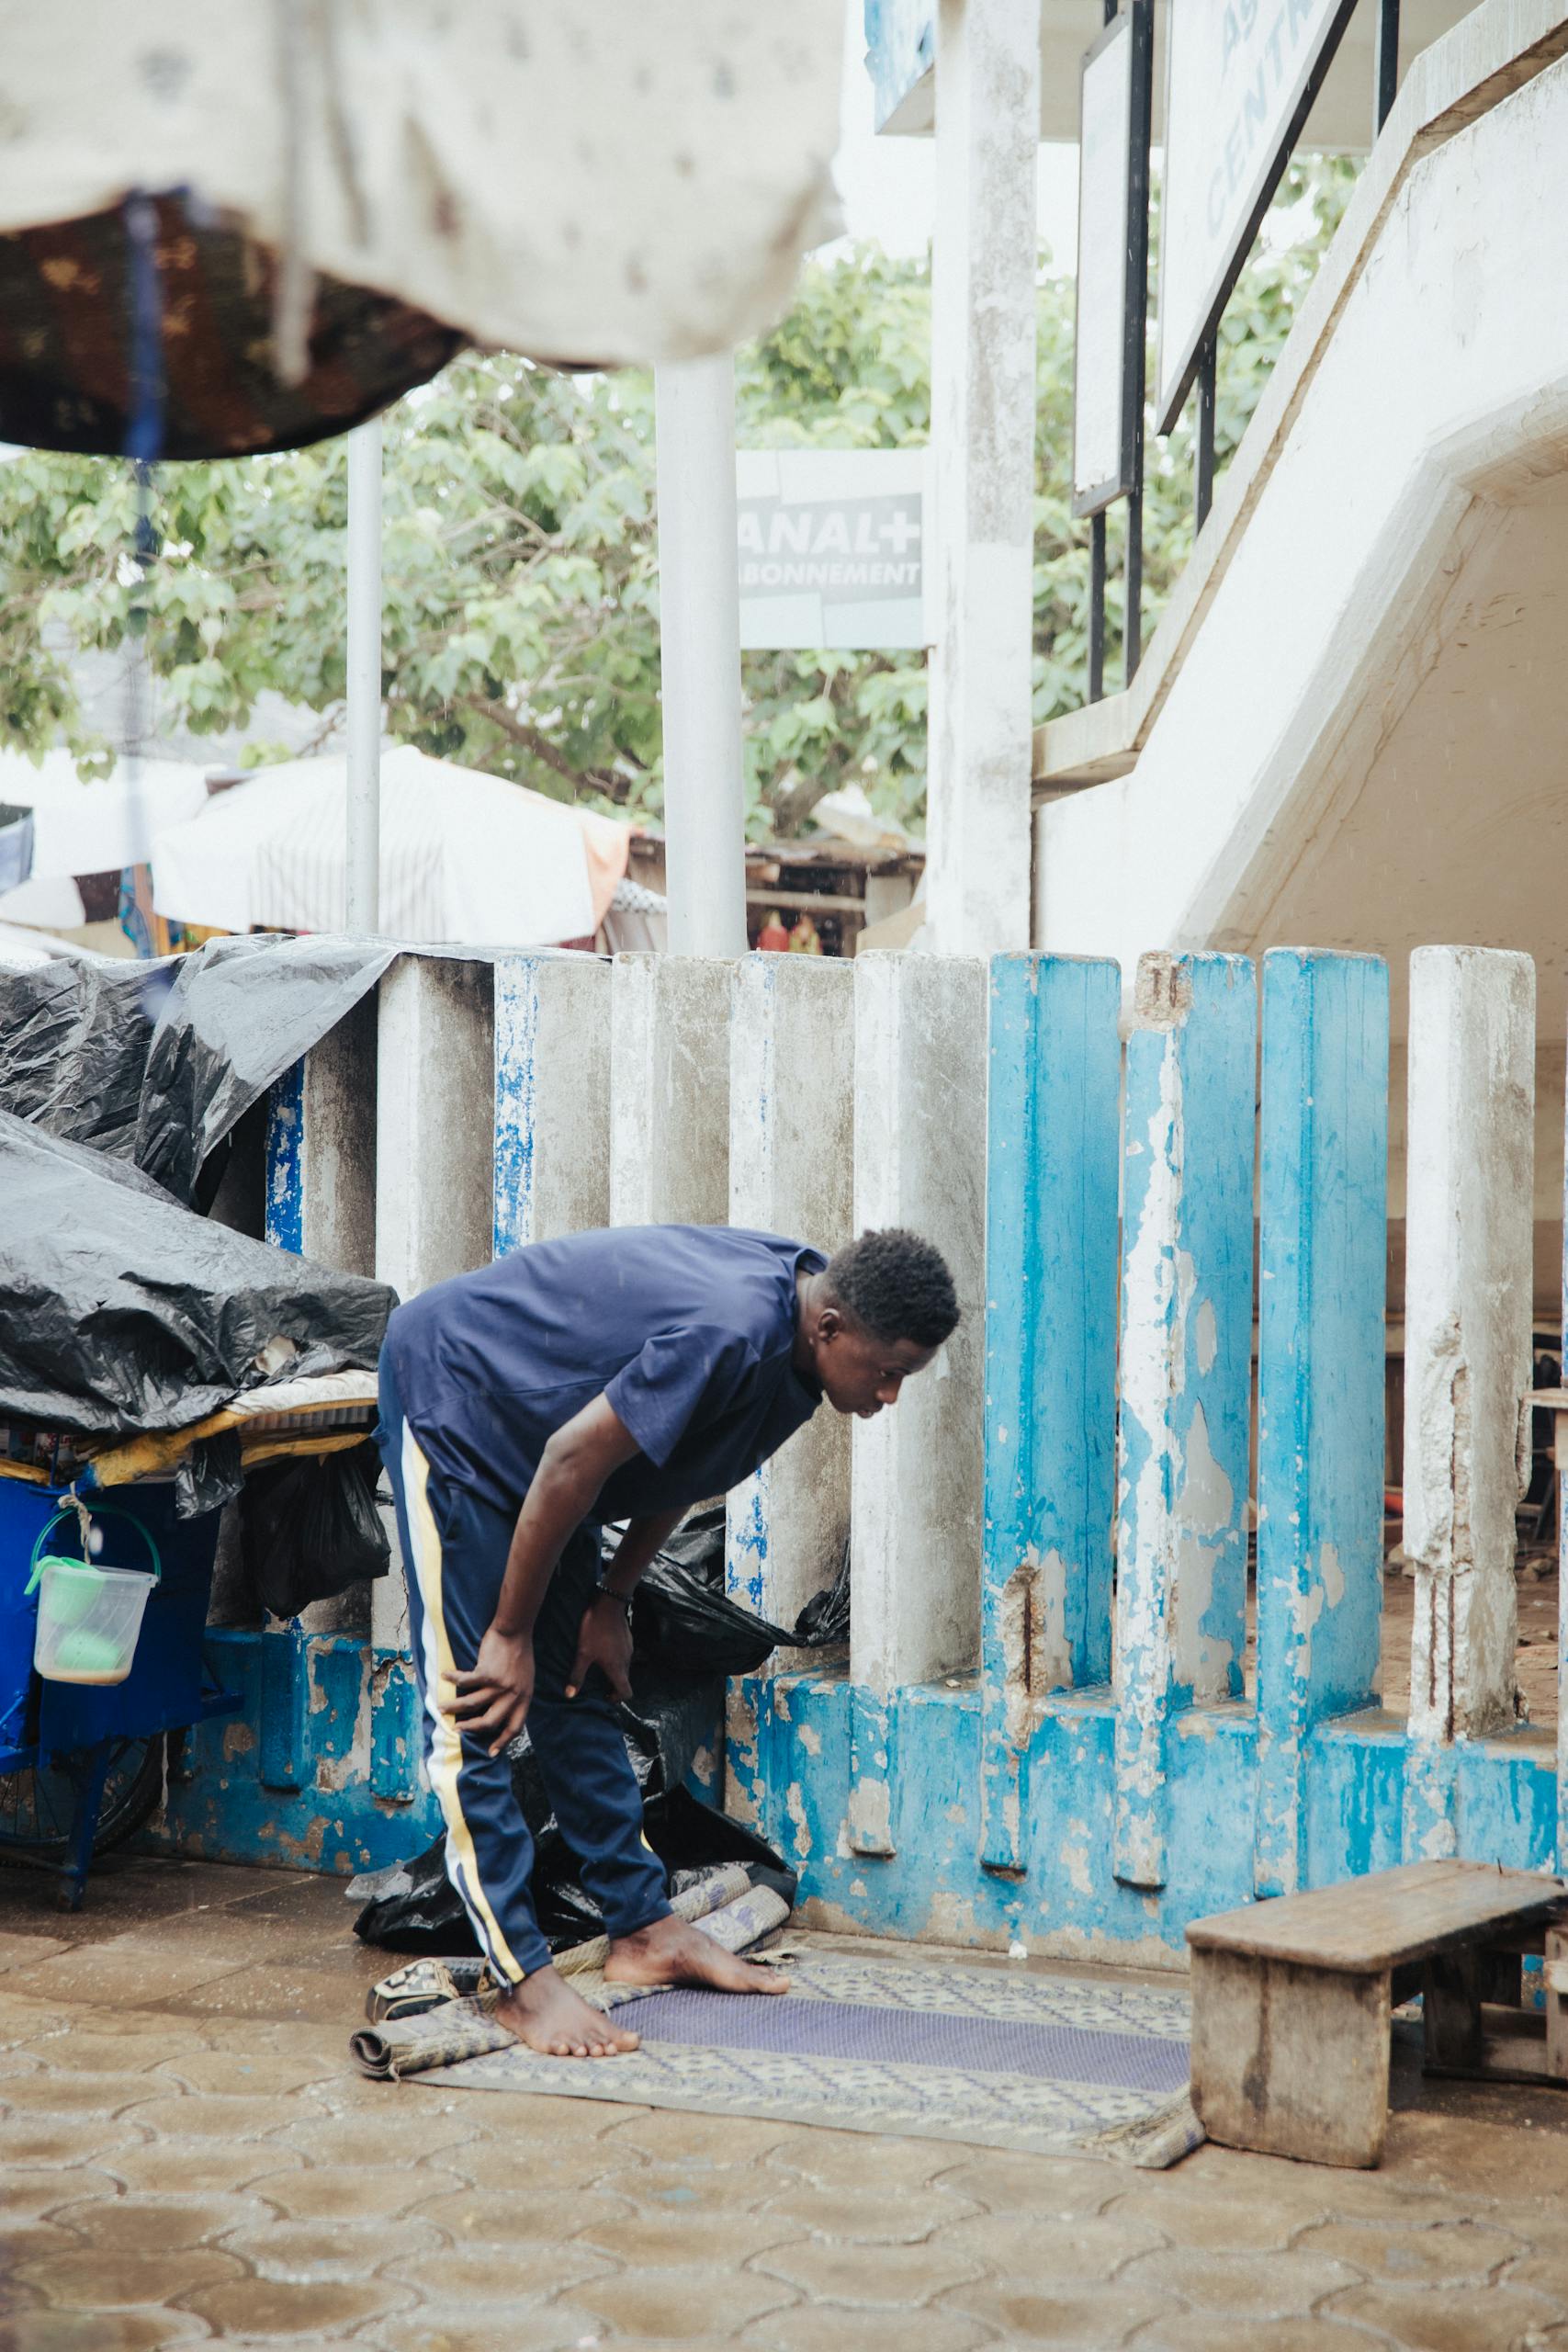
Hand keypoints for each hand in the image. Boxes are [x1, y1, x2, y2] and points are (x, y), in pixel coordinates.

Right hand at [452, 1624, 534, 1755]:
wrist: (516, 1630)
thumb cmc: (520, 1653)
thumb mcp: (525, 1679)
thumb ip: (516, 1695)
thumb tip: (502, 1709)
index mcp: (524, 1698)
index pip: (514, 1727)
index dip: (502, 1741)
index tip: (491, 1752)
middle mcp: (512, 1695)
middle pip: (489, 1722)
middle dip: (471, 1728)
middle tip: (457, 1730)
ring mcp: (499, 1685)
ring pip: (471, 1704)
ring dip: (454, 1707)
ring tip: (441, 1707)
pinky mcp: (486, 1673)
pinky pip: (464, 1681)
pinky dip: (453, 1678)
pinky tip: (445, 1675)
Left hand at [566, 1594, 633, 1702]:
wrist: (609, 1604)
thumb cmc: (595, 1630)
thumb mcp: (583, 1654)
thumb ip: (577, 1675)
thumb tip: (570, 1695)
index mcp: (617, 1668)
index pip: (626, 1693)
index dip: (618, 1698)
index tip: (605, 1694)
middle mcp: (627, 1661)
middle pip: (625, 1681)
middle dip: (613, 1685)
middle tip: (599, 1683)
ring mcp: (629, 1649)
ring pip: (625, 1667)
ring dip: (615, 1671)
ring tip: (600, 1666)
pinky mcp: (628, 1639)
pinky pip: (624, 1655)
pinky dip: (617, 1658)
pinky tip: (604, 1649)